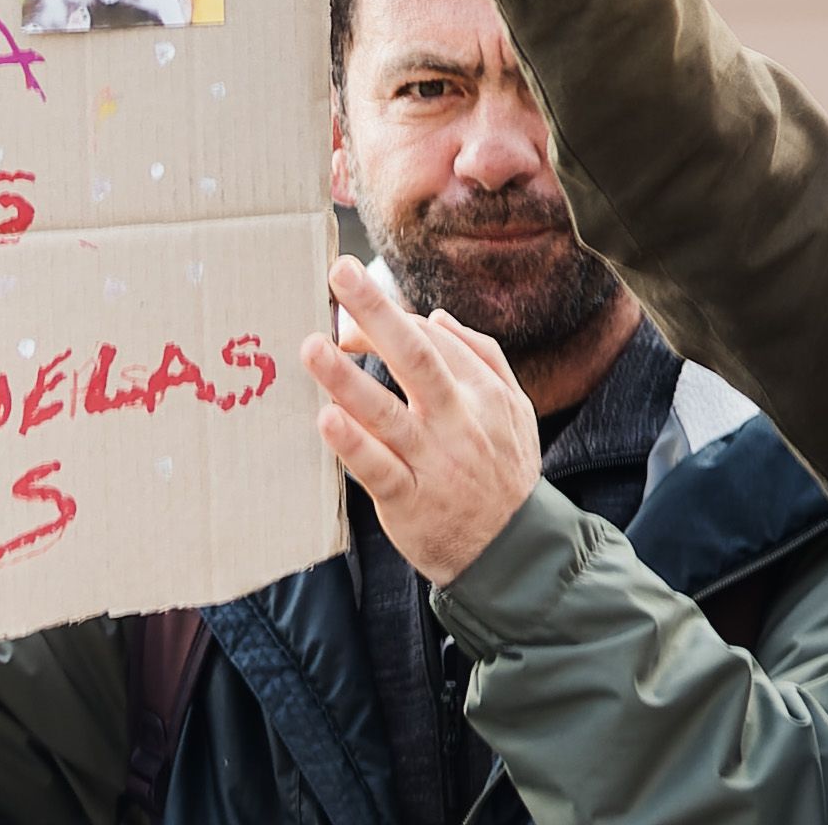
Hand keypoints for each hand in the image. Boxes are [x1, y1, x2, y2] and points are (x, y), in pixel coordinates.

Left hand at [303, 255, 543, 587]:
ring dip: (348, 379)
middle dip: (377, 313)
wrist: (514, 552)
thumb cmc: (505, 473)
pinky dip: (354, 444)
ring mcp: (434, 462)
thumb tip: (437, 316)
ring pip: (389, 413)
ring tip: (313, 346)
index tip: (347, 294)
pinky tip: (327, 420)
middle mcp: (458, 421)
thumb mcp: (514, 409)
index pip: (433, 340)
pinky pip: (378, 469)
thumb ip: (483, 357)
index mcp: (482, 393)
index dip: (388, 315)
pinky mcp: (409, 502)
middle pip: (417, 357)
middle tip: (339, 274)